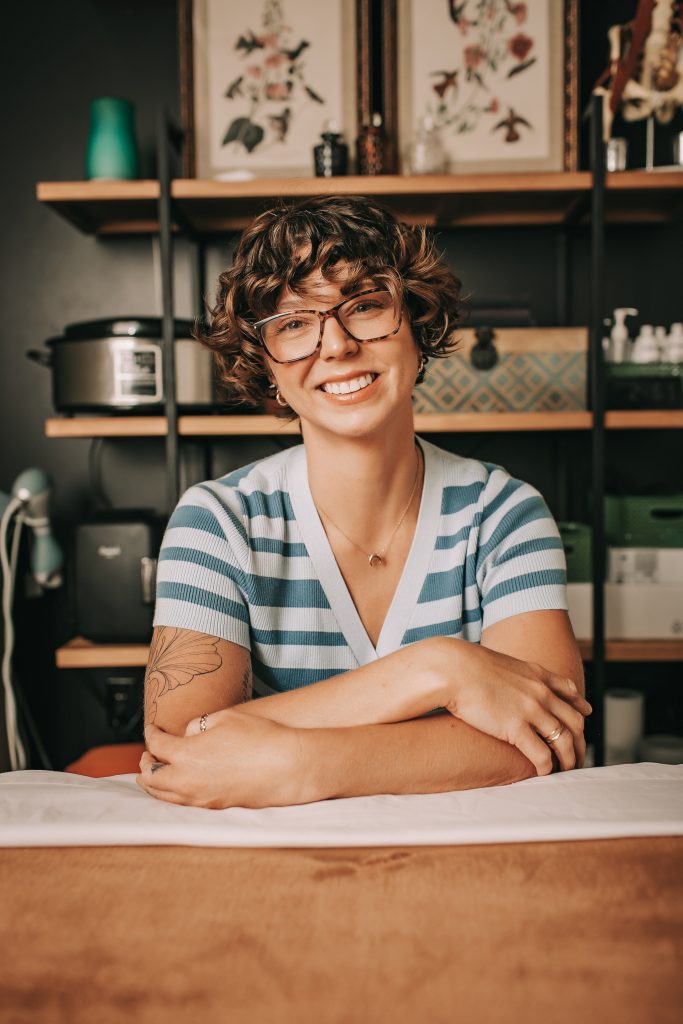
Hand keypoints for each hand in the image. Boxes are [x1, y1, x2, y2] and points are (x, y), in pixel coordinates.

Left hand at [136, 707, 303, 808]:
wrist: (287, 766)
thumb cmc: (260, 736)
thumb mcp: (226, 718)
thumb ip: (199, 724)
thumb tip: (188, 734)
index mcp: (187, 753)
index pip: (157, 745)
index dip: (150, 734)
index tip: (151, 729)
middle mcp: (187, 779)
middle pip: (152, 776)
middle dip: (144, 765)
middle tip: (145, 756)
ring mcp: (200, 796)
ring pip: (164, 795)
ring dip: (154, 784)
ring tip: (152, 775)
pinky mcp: (214, 806)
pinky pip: (181, 803)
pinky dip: (171, 794)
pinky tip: (176, 787)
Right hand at [441, 641, 590, 775]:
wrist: (452, 669)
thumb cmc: (465, 666)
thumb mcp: (500, 663)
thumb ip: (513, 674)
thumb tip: (508, 681)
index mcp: (537, 675)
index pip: (569, 692)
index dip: (579, 707)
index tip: (585, 716)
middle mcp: (540, 692)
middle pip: (574, 722)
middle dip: (580, 742)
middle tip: (578, 755)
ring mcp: (531, 710)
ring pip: (563, 741)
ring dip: (569, 759)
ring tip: (566, 770)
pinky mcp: (515, 728)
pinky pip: (542, 754)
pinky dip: (547, 766)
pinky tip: (544, 773)